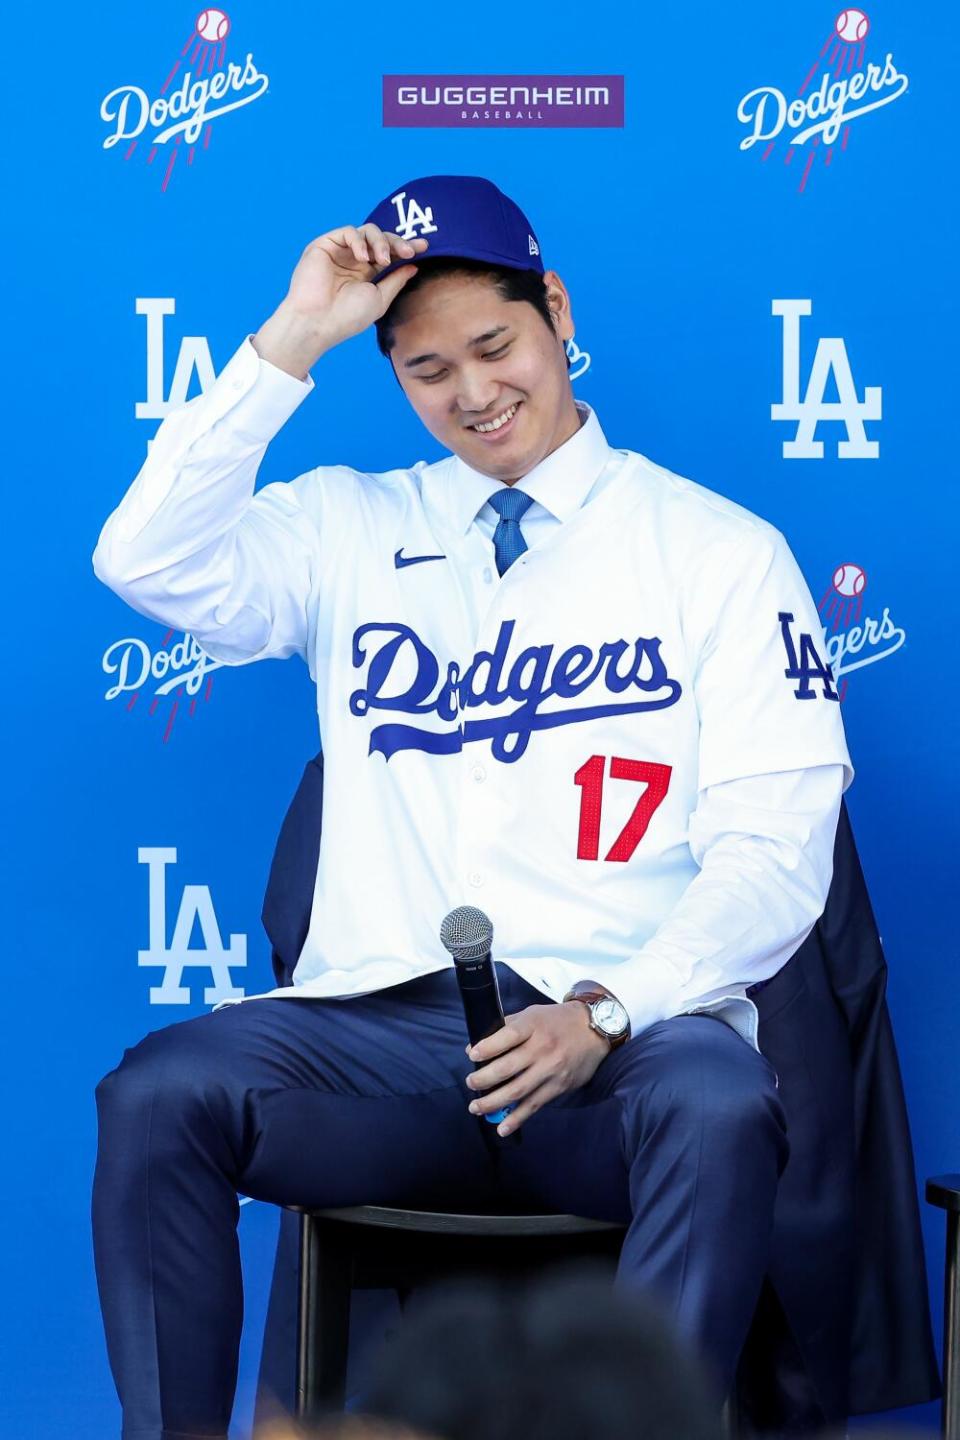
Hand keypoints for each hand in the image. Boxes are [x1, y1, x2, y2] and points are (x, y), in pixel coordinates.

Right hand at [253, 223, 430, 377]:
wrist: (318, 323)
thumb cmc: (347, 317)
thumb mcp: (379, 298)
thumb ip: (395, 280)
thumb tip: (414, 266)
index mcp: (366, 273)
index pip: (389, 254)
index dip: (405, 247)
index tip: (424, 246)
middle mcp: (353, 260)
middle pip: (381, 239)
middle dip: (397, 242)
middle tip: (409, 251)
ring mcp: (340, 252)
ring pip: (367, 231)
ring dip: (380, 242)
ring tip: (382, 260)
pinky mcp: (325, 245)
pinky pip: (348, 232)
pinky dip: (359, 241)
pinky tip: (362, 258)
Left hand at [464, 1001, 610, 1135]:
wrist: (595, 1030)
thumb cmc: (557, 1021)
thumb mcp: (532, 1014)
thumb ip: (506, 1027)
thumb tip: (476, 1046)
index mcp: (533, 1026)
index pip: (507, 1037)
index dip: (487, 1047)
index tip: (471, 1056)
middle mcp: (542, 1048)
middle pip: (507, 1067)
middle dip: (483, 1079)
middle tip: (470, 1083)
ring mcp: (550, 1070)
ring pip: (517, 1090)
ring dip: (493, 1102)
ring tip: (476, 1107)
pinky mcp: (558, 1087)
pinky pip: (534, 1105)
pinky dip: (517, 1118)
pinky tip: (502, 1127)